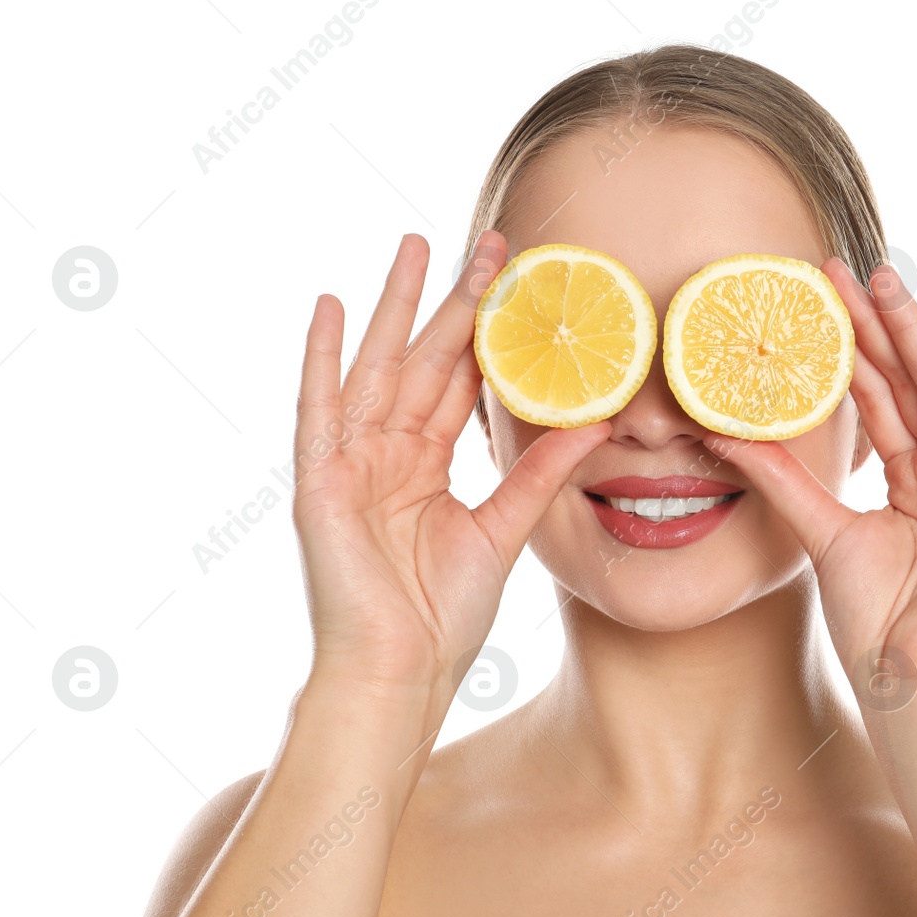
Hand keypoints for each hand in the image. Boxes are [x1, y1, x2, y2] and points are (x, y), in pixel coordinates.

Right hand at [292, 232, 610, 698]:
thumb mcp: (504, 531)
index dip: (486, 333)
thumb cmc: (443, 618)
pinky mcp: (321, 482)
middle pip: (425, 360)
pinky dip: (323, 358)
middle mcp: (387, 454)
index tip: (516, 282)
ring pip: (379, 367)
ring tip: (414, 245)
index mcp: (425, 466)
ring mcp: (351, 463)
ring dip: (396, 306)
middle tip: (484, 241)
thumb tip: (597, 425)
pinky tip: (333, 307)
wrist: (400, 675)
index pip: (460, 382)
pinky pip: (320, 408)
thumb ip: (540, 475)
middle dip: (452, 300)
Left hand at [702, 261, 916, 701]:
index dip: (846, 352)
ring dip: (912, 333)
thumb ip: (782, 481)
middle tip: (838, 269)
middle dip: (873, 326)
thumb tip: (723, 435)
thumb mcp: (821, 534)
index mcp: (911, 486)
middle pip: (906, 386)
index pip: (877, 403)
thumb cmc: (878, 628)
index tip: (811, 303)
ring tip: (882, 278)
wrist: (915, 689)